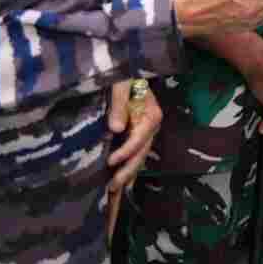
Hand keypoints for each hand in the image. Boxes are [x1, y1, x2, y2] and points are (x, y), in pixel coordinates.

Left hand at [106, 78, 161, 193]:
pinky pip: (134, 153)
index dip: (126, 152)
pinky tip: (121, 181)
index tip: (110, 161)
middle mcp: (152, 126)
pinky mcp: (137, 134)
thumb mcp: (120, 86)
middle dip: (128, 170)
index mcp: (151, 115)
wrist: (127, 74)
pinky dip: (128, 166)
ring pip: (139, 156)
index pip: (139, 139)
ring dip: (128, 173)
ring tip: (114, 189)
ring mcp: (146, 132)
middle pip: (141, 152)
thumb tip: (116, 128)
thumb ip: (118, 105)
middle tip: (113, 186)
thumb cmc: (125, 78)